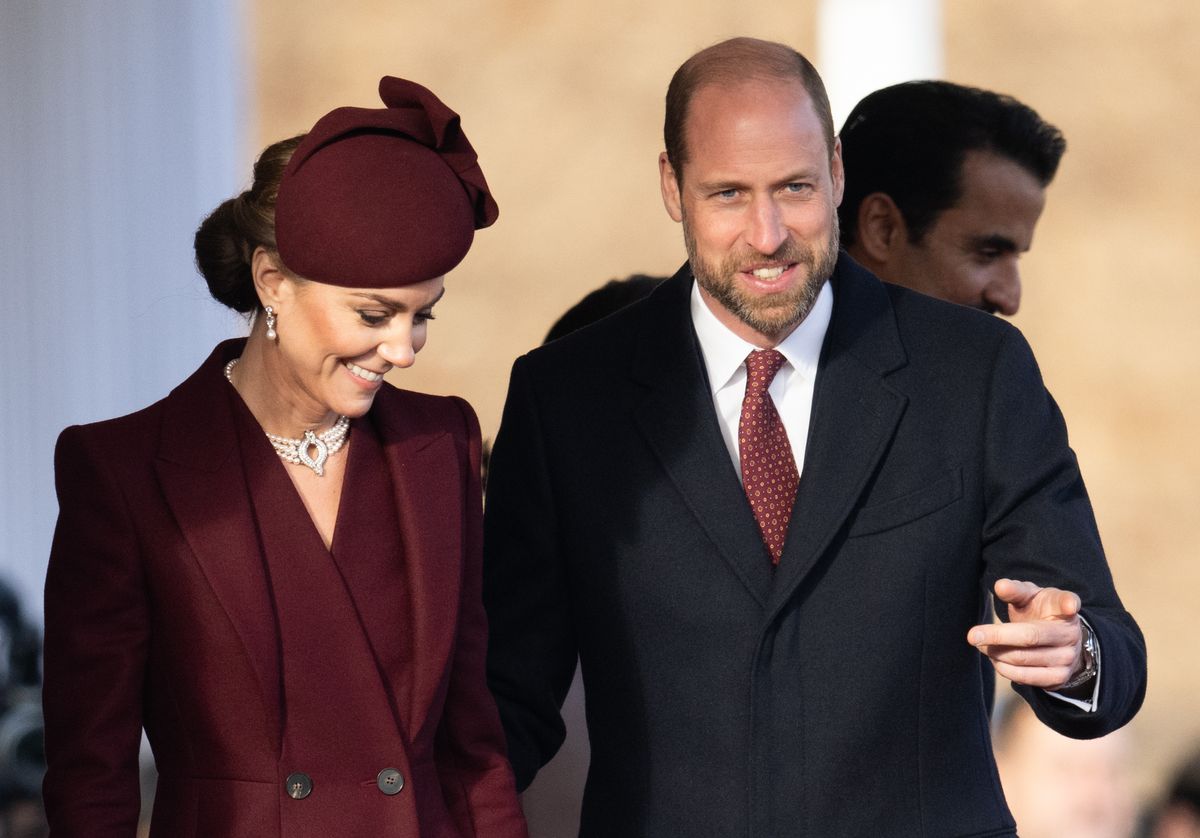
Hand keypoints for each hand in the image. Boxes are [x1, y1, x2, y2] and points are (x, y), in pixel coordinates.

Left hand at [967, 578, 1086, 689]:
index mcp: (1064, 609)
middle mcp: (1070, 635)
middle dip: (997, 636)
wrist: (1058, 638)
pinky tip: (995, 659)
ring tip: (982, 645)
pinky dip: (1005, 669)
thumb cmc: (1040, 611)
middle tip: (972, 635)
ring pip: (1023, 659)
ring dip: (996, 653)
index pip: (1068, 603)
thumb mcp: (1029, 596)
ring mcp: (1067, 658)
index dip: (1069, 604)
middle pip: (1030, 637)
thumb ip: (1015, 590)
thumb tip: (1000, 586)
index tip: (1069, 606)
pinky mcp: (1059, 678)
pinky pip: (1026, 677)